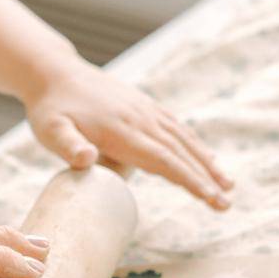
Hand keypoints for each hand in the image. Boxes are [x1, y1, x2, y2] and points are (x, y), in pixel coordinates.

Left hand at [22, 59, 232, 209]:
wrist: (55, 73)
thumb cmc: (50, 109)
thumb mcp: (50, 130)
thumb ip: (67, 146)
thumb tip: (86, 159)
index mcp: (120, 131)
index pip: (162, 159)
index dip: (188, 179)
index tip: (210, 197)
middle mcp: (139, 119)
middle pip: (179, 153)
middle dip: (205, 179)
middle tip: (226, 204)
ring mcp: (144, 111)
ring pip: (183, 140)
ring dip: (207, 163)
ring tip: (228, 184)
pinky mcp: (144, 106)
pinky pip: (176, 127)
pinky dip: (195, 145)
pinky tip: (207, 158)